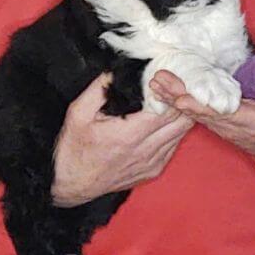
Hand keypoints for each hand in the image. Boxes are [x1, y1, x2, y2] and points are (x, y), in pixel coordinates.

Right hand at [51, 73, 194, 206]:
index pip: (168, 107)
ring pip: (183, 132)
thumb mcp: (78, 112)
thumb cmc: (74, 149)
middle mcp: (146, 150)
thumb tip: (117, 71)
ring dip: (180, 113)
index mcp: (129, 134)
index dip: (169, 89)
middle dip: (179, 98)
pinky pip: (175, 145)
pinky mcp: (154, 169)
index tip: (159, 78)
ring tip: (168, 99)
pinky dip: (174, 129)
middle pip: (182, 118)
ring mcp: (153, 162)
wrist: (72, 182)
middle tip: (169, 85)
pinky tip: (163, 119)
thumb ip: (99, 88)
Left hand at [149, 70, 254, 164]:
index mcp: (253, 123)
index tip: (185, 100)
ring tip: (155, 83)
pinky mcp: (218, 123)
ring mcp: (223, 126)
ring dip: (174, 98)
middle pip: (202, 112)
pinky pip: (196, 113)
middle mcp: (233, 126)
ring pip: (195, 112)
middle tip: (159, 83)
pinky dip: (178, 102)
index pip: (225, 115)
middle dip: (180, 98)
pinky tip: (163, 91)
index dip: (204, 108)